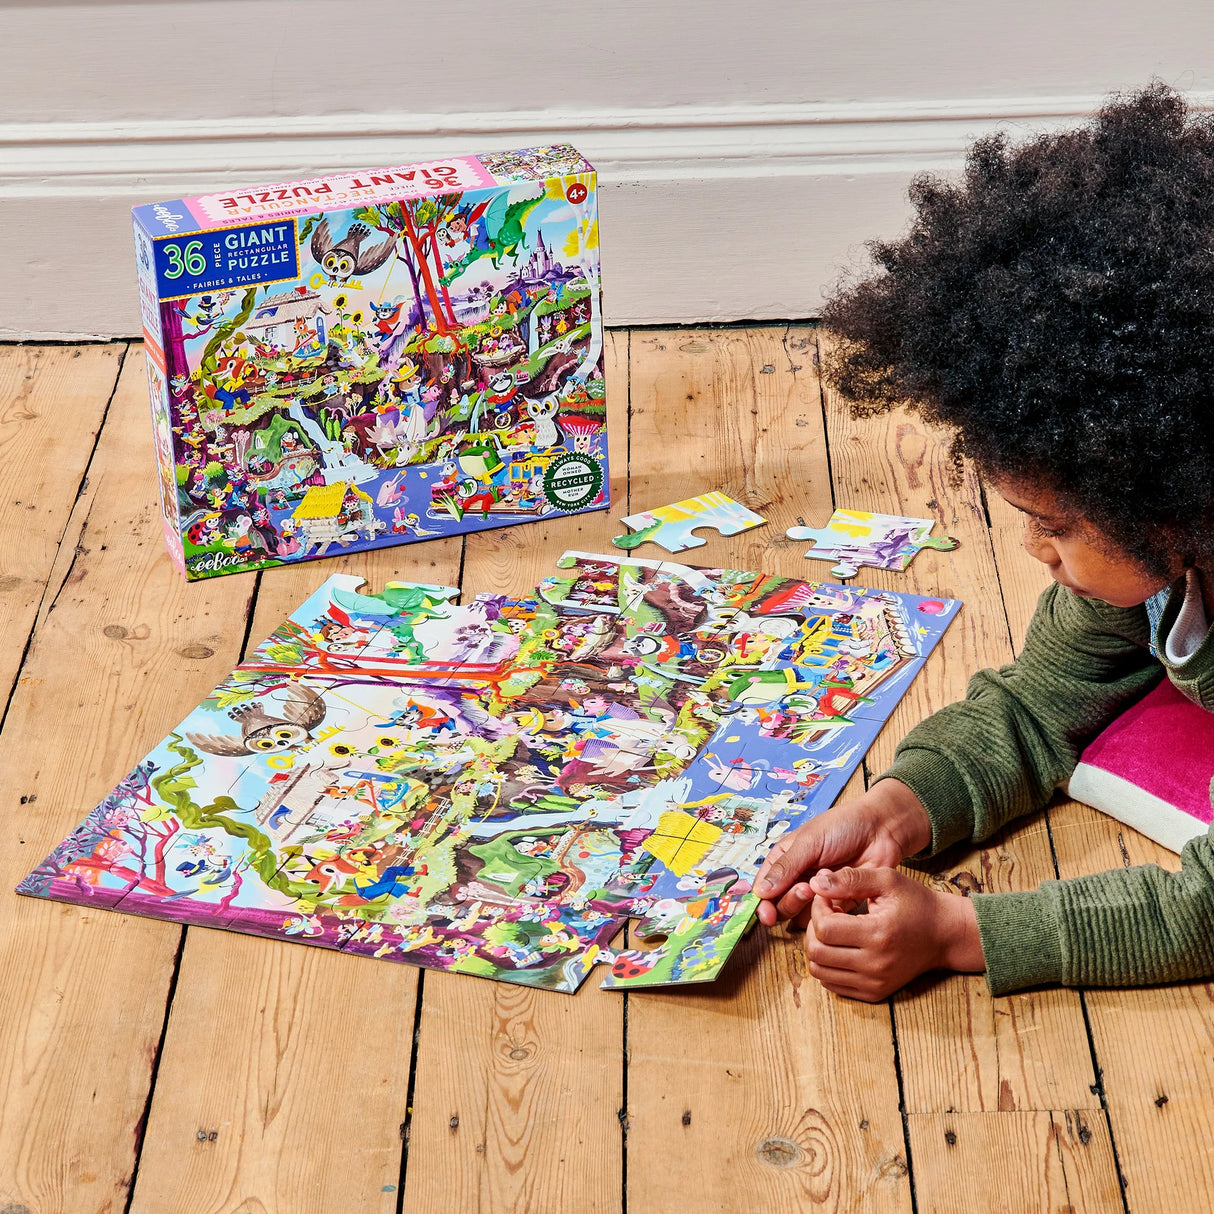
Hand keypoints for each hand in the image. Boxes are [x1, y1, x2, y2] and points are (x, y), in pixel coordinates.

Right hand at [754, 779, 931, 927]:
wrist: (881, 830)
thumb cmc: (843, 826)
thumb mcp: (809, 842)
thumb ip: (785, 867)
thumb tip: (760, 891)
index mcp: (785, 859)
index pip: (765, 886)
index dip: (762, 903)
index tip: (767, 915)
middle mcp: (798, 877)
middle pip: (780, 904)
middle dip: (789, 901)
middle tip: (805, 889)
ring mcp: (818, 892)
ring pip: (800, 915)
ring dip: (807, 906)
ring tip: (822, 887)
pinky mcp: (838, 903)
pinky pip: (825, 919)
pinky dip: (828, 912)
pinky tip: (838, 896)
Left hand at [805, 866, 984, 1000]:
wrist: (945, 934)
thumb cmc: (916, 903)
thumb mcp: (887, 880)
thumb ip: (850, 878)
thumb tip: (815, 883)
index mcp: (879, 934)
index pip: (824, 928)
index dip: (817, 908)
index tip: (827, 897)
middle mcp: (875, 965)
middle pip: (817, 952)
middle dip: (813, 927)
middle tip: (828, 913)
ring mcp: (874, 983)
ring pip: (819, 971)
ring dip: (818, 946)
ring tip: (834, 929)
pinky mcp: (874, 993)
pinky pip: (832, 984)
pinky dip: (828, 964)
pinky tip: (841, 946)